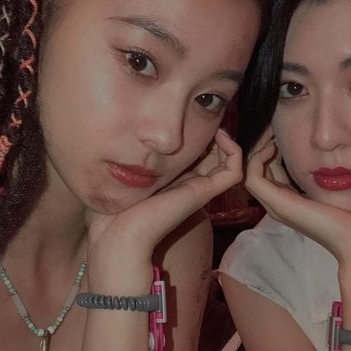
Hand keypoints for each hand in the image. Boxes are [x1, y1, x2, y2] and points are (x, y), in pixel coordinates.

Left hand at [86, 128, 240, 260]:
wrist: (119, 232)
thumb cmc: (116, 206)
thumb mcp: (124, 171)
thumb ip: (131, 157)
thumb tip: (127, 135)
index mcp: (173, 180)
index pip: (197, 156)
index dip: (202, 137)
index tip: (194, 119)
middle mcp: (189, 184)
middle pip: (216, 157)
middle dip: (217, 136)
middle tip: (212, 121)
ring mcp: (199, 189)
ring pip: (230, 163)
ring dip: (230, 143)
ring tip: (219, 129)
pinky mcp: (204, 192)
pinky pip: (234, 171)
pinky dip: (235, 152)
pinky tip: (221, 137)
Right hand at [245, 128, 350, 263]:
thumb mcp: (332, 188)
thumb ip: (323, 175)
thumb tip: (325, 154)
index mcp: (289, 200)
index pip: (269, 171)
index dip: (270, 150)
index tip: (280, 131)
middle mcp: (278, 203)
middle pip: (257, 169)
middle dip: (262, 146)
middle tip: (271, 126)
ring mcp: (276, 205)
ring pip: (250, 172)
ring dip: (256, 150)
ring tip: (270, 133)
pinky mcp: (279, 204)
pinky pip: (252, 177)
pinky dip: (257, 160)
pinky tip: (273, 147)